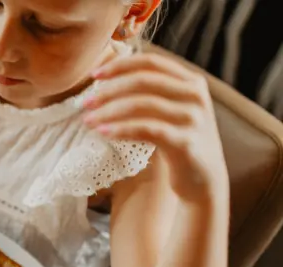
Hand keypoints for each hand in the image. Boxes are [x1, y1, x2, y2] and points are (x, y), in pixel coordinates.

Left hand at [83, 53, 229, 204]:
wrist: (204, 180)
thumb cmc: (179, 143)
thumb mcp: (171, 111)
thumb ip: (154, 93)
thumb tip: (110, 80)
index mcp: (191, 81)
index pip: (151, 62)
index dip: (120, 66)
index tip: (94, 75)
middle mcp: (195, 95)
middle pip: (143, 81)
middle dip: (109, 90)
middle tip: (85, 103)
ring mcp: (192, 118)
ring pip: (142, 104)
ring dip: (109, 112)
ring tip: (88, 120)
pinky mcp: (184, 142)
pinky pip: (146, 129)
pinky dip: (121, 129)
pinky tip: (103, 133)